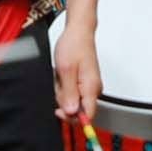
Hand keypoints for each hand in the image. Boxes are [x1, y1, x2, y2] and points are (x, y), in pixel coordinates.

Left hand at [54, 6, 99, 124]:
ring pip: (72, 101)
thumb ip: (69, 93)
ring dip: (62, 91)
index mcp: (91, 88)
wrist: (78, 32)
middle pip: (77, 109)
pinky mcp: (84, 83)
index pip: (87, 115)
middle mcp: (93, 89)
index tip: (59, 111)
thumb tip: (71, 112)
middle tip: (59, 83)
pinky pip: (72, 92)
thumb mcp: (66, 70)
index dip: (72, 118)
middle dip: (63, 99)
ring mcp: (89, 86)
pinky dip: (64, 86)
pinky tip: (62, 75)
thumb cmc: (74, 46)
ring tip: (61, 75)